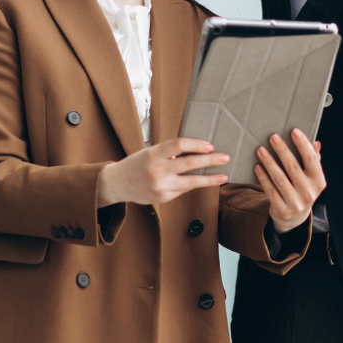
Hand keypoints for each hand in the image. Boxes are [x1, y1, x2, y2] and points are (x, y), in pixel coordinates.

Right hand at [97, 137, 228, 206]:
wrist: (117, 184)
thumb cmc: (137, 164)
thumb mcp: (150, 152)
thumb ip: (169, 153)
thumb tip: (196, 152)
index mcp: (153, 154)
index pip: (179, 145)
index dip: (196, 144)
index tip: (210, 145)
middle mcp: (157, 170)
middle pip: (189, 163)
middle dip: (210, 160)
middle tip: (225, 157)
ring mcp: (161, 186)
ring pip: (191, 182)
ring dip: (210, 179)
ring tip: (224, 176)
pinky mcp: (163, 198)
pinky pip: (183, 189)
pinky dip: (191, 184)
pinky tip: (198, 181)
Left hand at [254, 129, 325, 232]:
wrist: (295, 217)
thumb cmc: (302, 188)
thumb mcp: (311, 177)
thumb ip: (314, 160)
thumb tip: (316, 143)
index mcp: (318, 181)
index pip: (312, 160)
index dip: (303, 145)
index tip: (294, 131)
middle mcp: (309, 193)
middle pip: (293, 167)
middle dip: (282, 150)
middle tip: (273, 137)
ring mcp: (295, 203)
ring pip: (280, 178)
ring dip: (269, 162)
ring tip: (261, 150)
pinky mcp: (282, 209)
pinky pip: (270, 190)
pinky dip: (263, 178)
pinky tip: (257, 167)